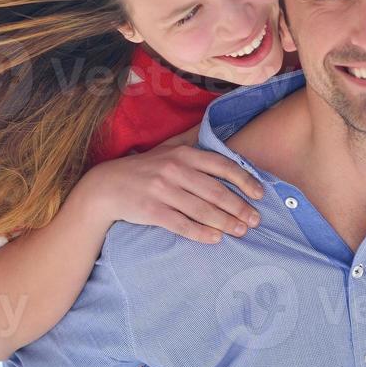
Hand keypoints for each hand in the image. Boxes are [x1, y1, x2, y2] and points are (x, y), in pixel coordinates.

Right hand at [83, 141, 265, 243]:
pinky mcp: (151, 210)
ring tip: (241, 231)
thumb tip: (216, 127)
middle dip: (239, 207)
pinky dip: (200, 232)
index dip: (244, 180)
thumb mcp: (166, 148)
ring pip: (201, 209)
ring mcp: (162, 190)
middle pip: (215, 191)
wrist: (105, 186)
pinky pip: (181, 224)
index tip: (260, 194)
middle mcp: (174, 170)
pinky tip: (215, 239)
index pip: (221, 166)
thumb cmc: (143, 168)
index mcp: (182, 154)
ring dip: (225, 222)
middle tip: (256, 220)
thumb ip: (191, 140)